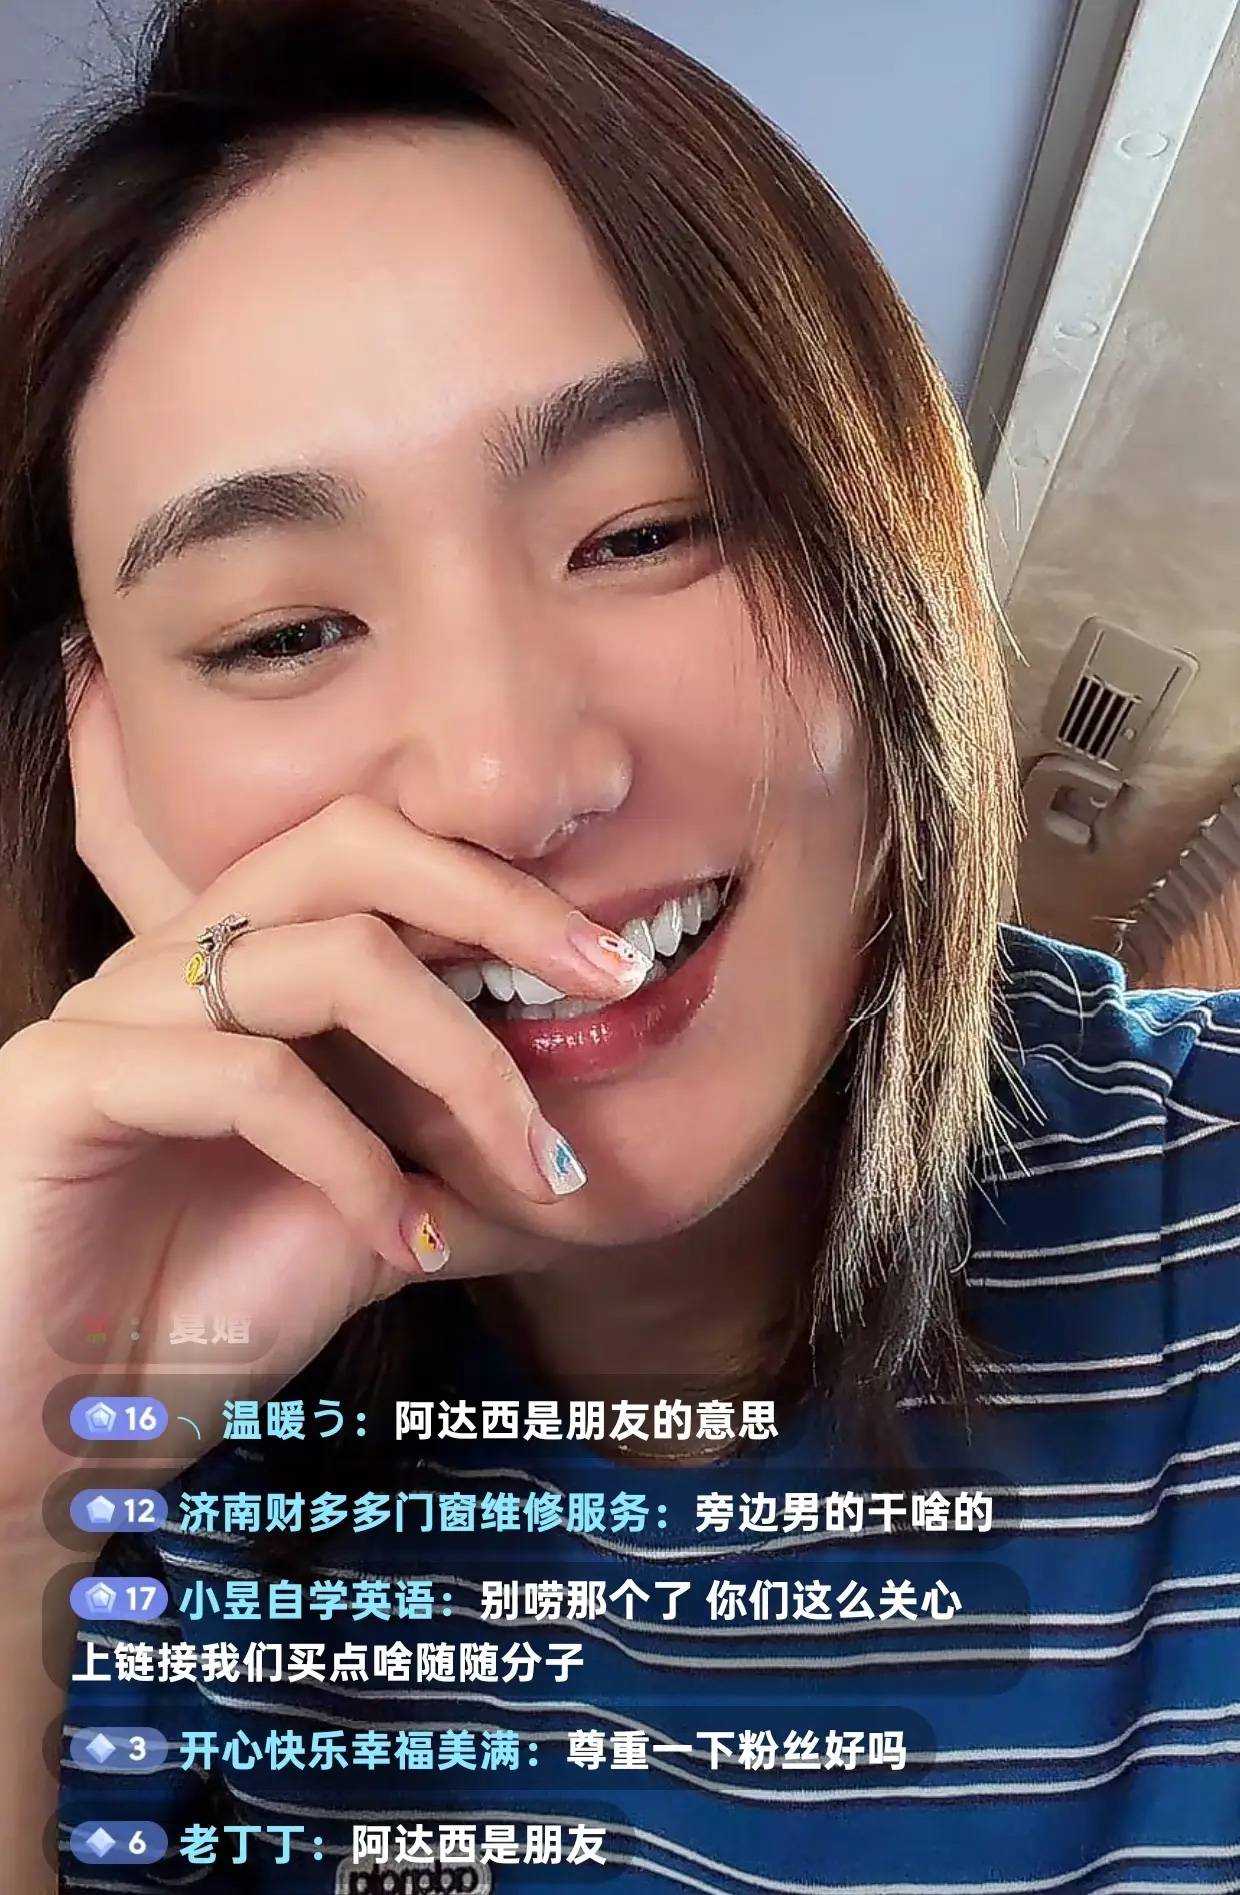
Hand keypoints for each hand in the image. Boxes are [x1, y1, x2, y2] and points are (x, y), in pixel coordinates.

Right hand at [0, 668, 647, 1517]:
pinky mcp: (58, 1084)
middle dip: (499, 901)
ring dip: (461, 1063)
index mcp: (239, 968)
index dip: (506, 892)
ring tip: (537, 1169)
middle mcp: (173, 962)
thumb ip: (461, 1174)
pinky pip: (249, 1079)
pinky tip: (398, 1239)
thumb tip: (591, 1164)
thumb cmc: (199, 1320)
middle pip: (349, 845)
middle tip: (610, 977)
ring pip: (324, 960)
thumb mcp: (372, 1229)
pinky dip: (354, 1159)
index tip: (620, 969)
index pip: (378, 859)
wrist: (57, 1437)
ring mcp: (110, 1013)